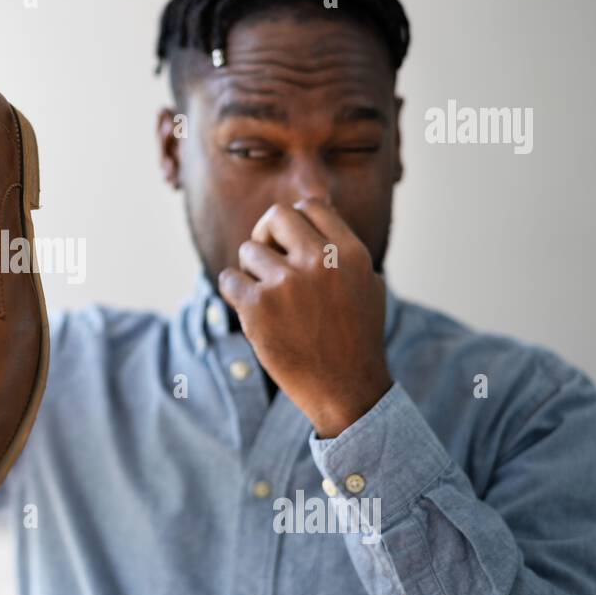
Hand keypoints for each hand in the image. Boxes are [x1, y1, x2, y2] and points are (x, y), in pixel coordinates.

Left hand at [217, 198, 392, 438]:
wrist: (345, 387)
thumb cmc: (355, 336)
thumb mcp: (366, 283)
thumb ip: (343, 246)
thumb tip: (319, 208)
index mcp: (349, 253)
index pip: (311, 206)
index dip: (295, 222)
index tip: (290, 243)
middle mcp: (319, 262)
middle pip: (276, 216)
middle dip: (267, 233)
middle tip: (268, 257)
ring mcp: (286, 284)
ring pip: (249, 251)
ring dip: (252, 271)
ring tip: (269, 298)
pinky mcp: (257, 308)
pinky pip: (229, 279)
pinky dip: (234, 292)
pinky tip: (250, 309)